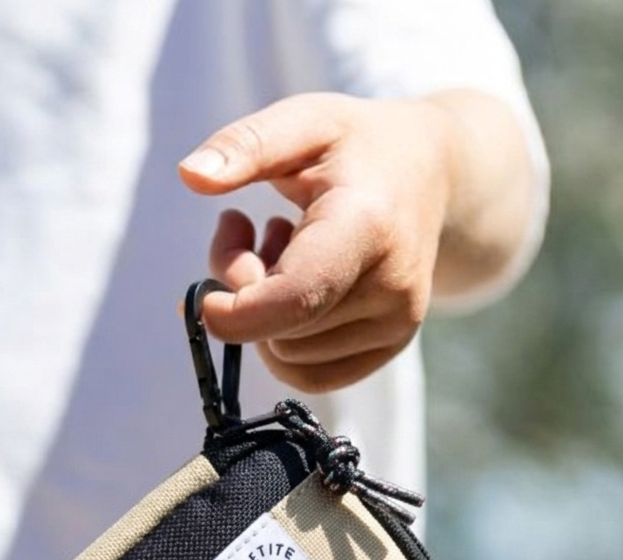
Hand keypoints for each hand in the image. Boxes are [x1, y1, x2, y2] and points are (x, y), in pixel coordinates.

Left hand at [178, 90, 534, 392]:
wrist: (431, 173)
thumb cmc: (358, 145)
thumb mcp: (303, 120)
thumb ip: (246, 145)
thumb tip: (190, 175)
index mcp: (367, 226)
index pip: (297, 297)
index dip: (237, 314)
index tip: (200, 301)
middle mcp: (392, 286)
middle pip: (278, 331)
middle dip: (240, 291)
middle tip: (246, 231)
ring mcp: (397, 324)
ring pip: (286, 358)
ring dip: (261, 315)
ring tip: (279, 249)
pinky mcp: (391, 347)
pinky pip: (308, 377)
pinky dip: (282, 342)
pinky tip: (292, 289)